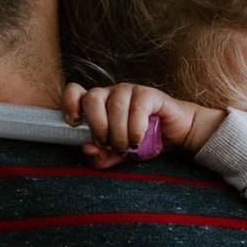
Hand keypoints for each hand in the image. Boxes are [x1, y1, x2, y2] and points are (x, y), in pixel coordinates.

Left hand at [61, 83, 224, 167]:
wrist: (176, 135)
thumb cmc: (143, 141)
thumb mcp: (118, 155)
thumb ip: (100, 156)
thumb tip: (86, 148)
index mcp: (98, 105)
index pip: (75, 91)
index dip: (70, 103)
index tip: (75, 123)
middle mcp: (111, 94)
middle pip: (92, 98)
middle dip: (98, 126)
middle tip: (109, 143)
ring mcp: (129, 91)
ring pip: (114, 105)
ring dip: (119, 132)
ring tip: (126, 146)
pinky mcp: (148, 93)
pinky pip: (136, 106)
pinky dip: (135, 127)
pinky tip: (138, 139)